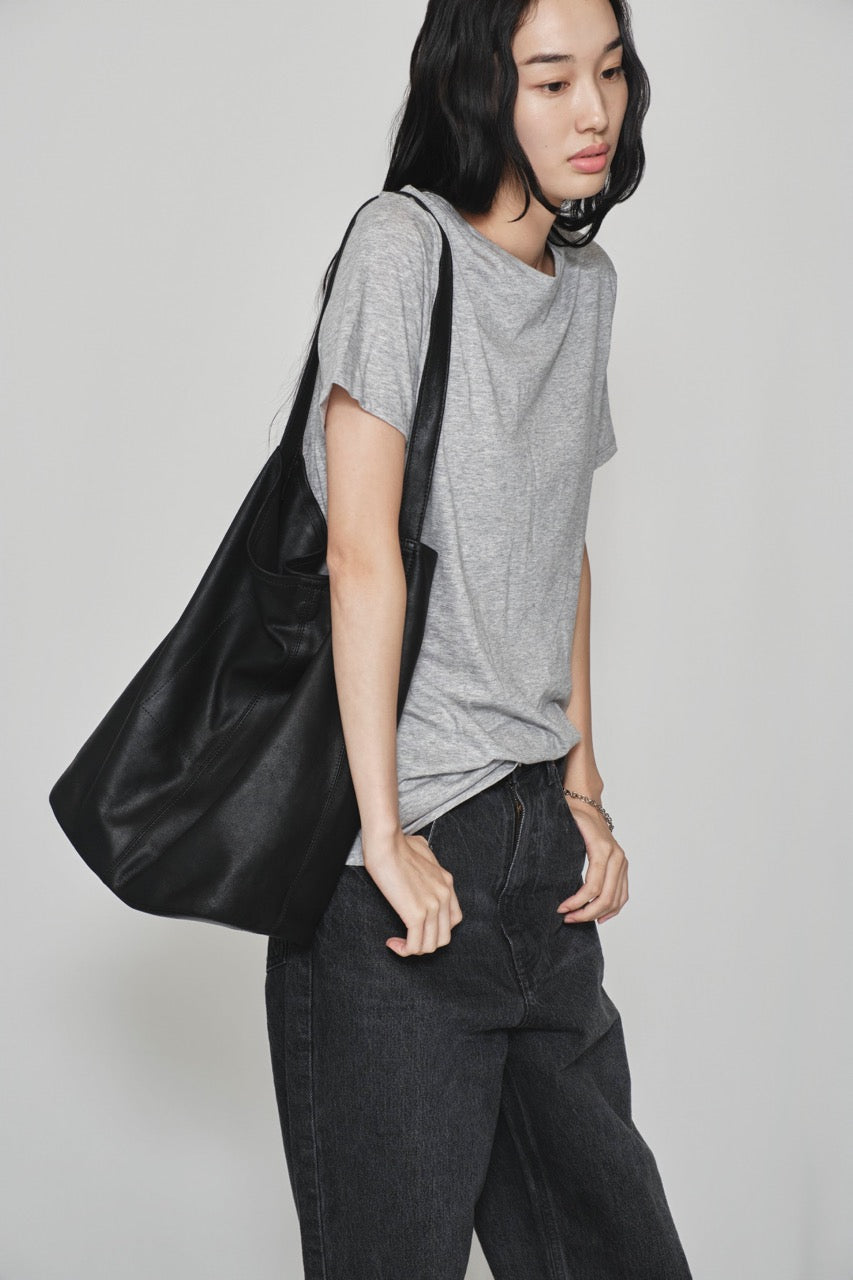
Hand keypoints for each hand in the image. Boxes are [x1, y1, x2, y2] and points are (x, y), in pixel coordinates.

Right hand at [363, 831, 463, 955]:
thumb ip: (426, 856)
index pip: (454, 919)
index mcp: (446, 882)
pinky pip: (415, 945)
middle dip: (425, 943)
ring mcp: (433, 906)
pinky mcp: (417, 914)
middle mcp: (444, 896)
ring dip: (414, 950)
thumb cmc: (398, 843)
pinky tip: (391, 943)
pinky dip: (404, 950)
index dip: (437, 929)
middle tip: (408, 939)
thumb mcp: (421, 848)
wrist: (387, 844)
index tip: (419, 927)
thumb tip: (418, 853)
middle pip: (444, 937)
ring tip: (399, 944)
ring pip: (431, 946)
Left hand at [557, 800, 628, 924]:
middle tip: (567, 918)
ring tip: (578, 919)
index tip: (561, 909)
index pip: (593, 886)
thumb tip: (543, 876)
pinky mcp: (623, 866)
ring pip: (616, 899)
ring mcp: (622, 862)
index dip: (577, 902)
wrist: (588, 804)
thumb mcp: (565, 828)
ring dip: (598, 914)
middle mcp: (616, 857)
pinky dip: (614, 908)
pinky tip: (601, 917)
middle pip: (606, 897)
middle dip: (586, 913)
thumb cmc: (574, 815)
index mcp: (602, 849)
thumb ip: (559, 849)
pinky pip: (623, 894)